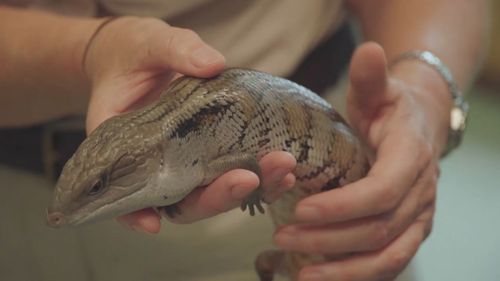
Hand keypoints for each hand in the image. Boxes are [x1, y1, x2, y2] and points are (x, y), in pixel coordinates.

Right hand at [83, 17, 295, 232]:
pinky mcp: (206, 153)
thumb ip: (177, 51)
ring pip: (208, 192)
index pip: (122, 185)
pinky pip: (228, 174)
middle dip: (216, 196)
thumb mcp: (151, 43)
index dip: (132, 211)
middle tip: (250, 179)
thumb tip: (212, 64)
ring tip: (281, 170)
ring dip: (245, 190)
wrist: (143, 55)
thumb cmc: (135, 51)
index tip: (152, 222)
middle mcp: (152, 161)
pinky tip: (283, 169)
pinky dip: (257, 178)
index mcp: (122, 143)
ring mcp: (182, 160)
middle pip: (177, 198)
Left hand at [274, 42, 449, 279]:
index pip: (381, 191)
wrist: (419, 130)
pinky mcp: (409, 234)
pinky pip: (389, 265)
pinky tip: (322, 278)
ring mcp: (418, 219)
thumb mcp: (379, 90)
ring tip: (301, 275)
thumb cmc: (390, 110)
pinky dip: (358, 277)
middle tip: (282, 236)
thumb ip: (371, 77)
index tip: (301, 210)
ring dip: (343, 269)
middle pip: (378, 229)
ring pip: (386, 256)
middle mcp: (421, 194)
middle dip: (329, 239)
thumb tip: (368, 50)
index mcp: (411, 157)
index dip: (343, 206)